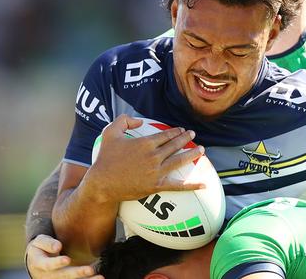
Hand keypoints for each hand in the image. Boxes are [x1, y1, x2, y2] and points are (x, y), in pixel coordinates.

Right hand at [26, 235, 102, 278]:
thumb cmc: (40, 249)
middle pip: (63, 276)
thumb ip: (47, 243)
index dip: (57, 263)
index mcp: (39, 264)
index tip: (67, 259)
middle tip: (90, 270)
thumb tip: (58, 246)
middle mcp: (48, 276)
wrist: (37, 262)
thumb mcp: (38, 242)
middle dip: (77, 273)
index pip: (48, 265)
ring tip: (100, 278)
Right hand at [86, 114, 204, 202]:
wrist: (102, 184)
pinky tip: (203, 184)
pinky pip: (178, 185)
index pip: (166, 135)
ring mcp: (157, 172)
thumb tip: (140, 120)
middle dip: (186, 138)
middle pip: (175, 145)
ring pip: (180, 160)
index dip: (176, 131)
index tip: (181, 130)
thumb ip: (124, 121)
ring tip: (201, 149)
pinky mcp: (156, 186)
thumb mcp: (110, 132)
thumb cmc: (105, 158)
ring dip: (192, 154)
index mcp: (145, 143)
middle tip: (193, 135)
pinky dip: (192, 185)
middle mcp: (154, 156)